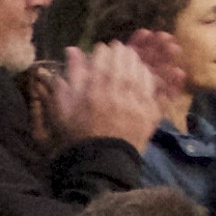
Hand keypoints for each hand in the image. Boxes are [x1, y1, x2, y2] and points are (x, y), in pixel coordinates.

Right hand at [36, 41, 164, 150]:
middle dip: (121, 52)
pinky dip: (148, 78)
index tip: (100, 50)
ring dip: (135, 62)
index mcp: (94, 92)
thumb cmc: (76, 137)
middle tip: (118, 49)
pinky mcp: (149, 115)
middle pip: (124, 62)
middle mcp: (117, 94)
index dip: (102, 51)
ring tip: (130, 59)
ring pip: (140, 72)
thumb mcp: (63, 108)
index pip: (102, 59)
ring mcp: (136, 104)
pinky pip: (152, 89)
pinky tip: (142, 75)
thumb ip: (69, 78)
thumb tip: (72, 50)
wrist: (99, 166)